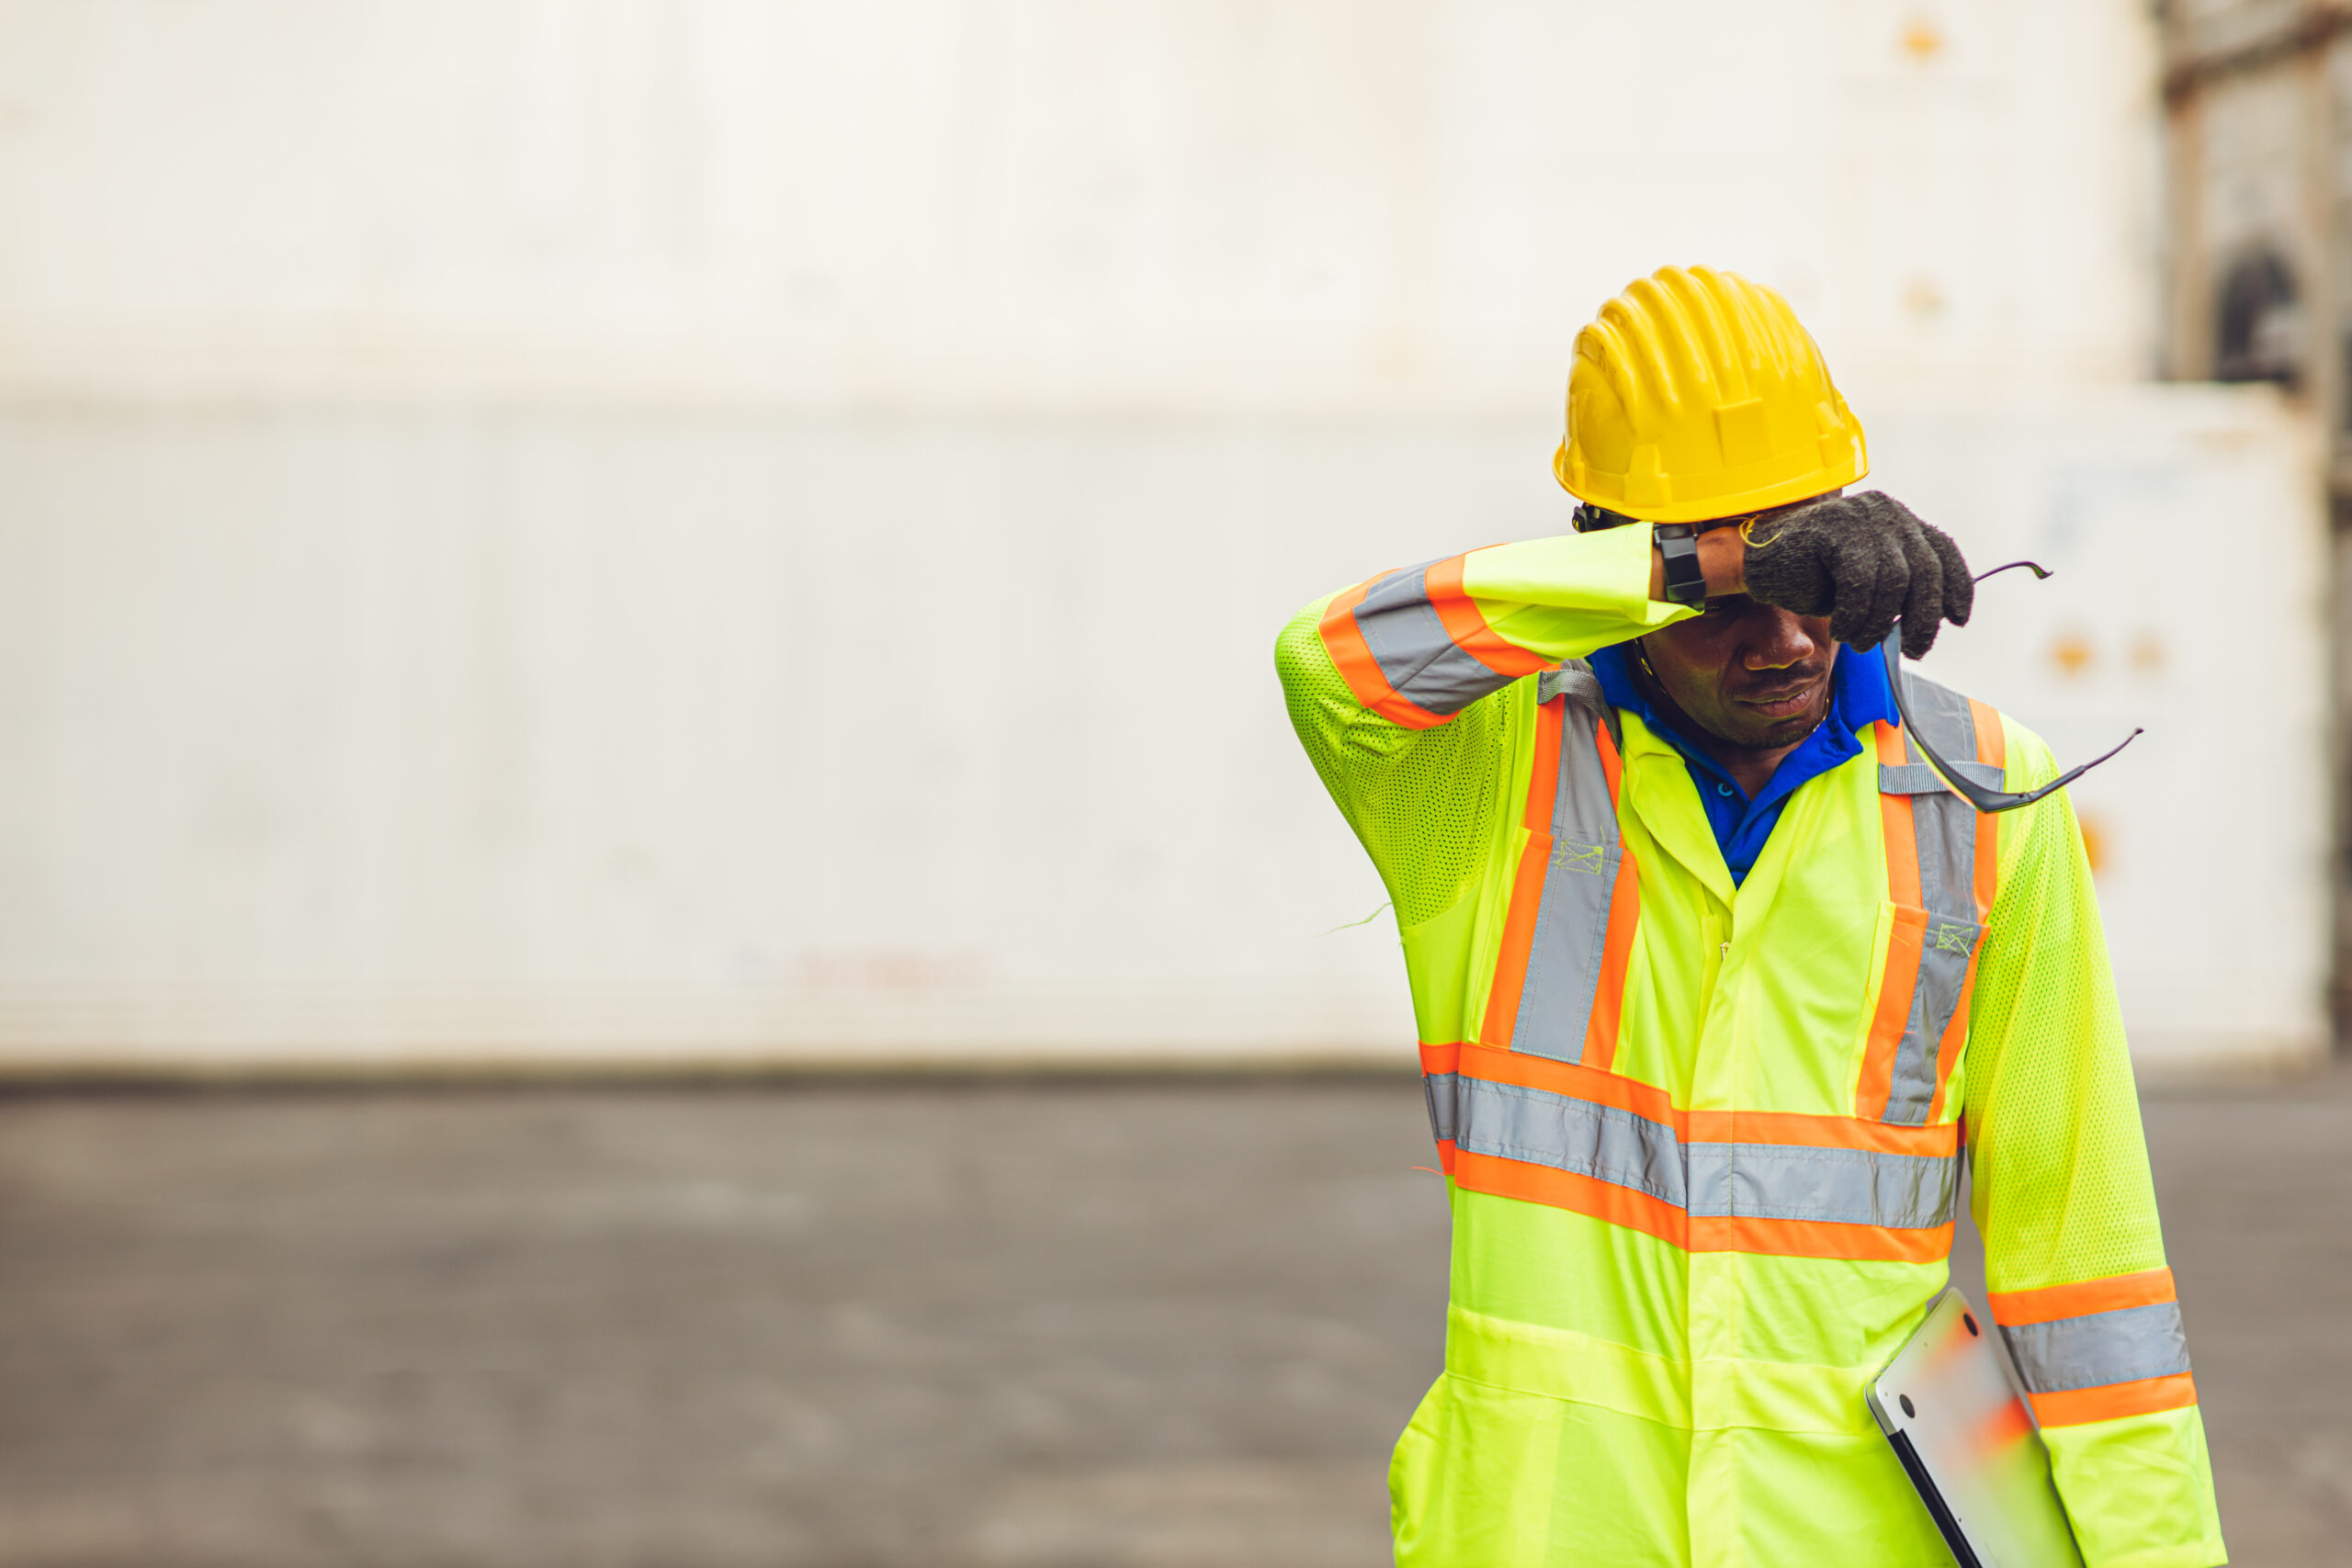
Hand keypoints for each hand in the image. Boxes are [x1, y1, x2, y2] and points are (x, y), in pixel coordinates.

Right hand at [1739, 491, 1972, 657]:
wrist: (1757, 565)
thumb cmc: (1811, 579)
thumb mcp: (1867, 587)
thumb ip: (1898, 593)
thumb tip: (1928, 624)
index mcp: (1897, 520)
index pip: (1941, 551)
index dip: (1956, 586)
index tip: (1956, 619)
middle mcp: (1885, 512)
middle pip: (1925, 569)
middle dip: (1923, 618)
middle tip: (1914, 650)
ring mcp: (1860, 516)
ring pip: (1894, 580)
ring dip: (1879, 622)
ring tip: (1861, 642)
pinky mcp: (1835, 527)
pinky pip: (1861, 581)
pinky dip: (1856, 615)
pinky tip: (1844, 630)